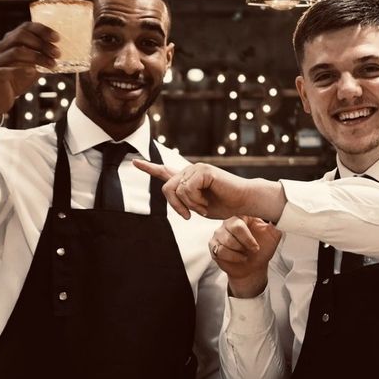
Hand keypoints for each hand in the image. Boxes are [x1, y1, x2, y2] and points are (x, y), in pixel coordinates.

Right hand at [0, 21, 59, 133]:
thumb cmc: (17, 79)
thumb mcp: (33, 65)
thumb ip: (42, 57)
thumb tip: (60, 51)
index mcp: (10, 40)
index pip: (26, 27)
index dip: (42, 30)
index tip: (57, 38)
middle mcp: (1, 47)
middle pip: (21, 36)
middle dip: (42, 44)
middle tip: (57, 53)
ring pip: (16, 52)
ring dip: (37, 57)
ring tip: (52, 65)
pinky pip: (6, 69)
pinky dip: (21, 69)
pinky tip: (33, 71)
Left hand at [134, 160, 283, 221]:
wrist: (243, 202)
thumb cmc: (224, 205)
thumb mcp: (198, 206)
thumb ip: (183, 201)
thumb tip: (174, 195)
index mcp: (187, 179)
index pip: (164, 172)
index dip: (149, 168)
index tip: (135, 161)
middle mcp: (189, 171)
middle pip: (167, 188)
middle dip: (176, 206)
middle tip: (188, 216)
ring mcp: (196, 168)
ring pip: (177, 190)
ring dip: (190, 205)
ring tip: (203, 208)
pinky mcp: (203, 170)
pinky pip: (188, 189)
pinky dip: (195, 201)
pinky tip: (206, 203)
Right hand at [211, 215, 280, 296]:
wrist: (253, 267)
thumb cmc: (262, 250)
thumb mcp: (273, 235)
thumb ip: (278, 222)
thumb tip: (285, 211)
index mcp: (243, 215)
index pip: (244, 218)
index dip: (249, 236)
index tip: (256, 246)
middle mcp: (229, 222)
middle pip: (234, 228)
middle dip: (246, 243)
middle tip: (254, 250)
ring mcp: (219, 233)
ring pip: (227, 241)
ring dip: (240, 252)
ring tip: (246, 254)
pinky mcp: (213, 245)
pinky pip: (220, 250)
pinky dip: (233, 257)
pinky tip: (240, 258)